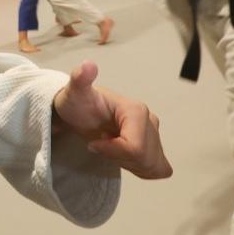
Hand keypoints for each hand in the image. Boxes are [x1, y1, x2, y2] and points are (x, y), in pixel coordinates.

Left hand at [53, 62, 171, 179]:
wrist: (81, 111)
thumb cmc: (78, 103)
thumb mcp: (74, 92)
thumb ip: (79, 79)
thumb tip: (87, 65)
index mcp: (137, 110)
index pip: (135, 148)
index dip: (112, 151)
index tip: (94, 143)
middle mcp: (151, 120)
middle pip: (144, 159)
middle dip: (118, 158)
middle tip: (101, 143)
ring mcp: (155, 133)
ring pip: (150, 165)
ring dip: (127, 163)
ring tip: (110, 147)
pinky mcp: (156, 146)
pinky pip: (159, 168)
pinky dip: (140, 169)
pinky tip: (123, 156)